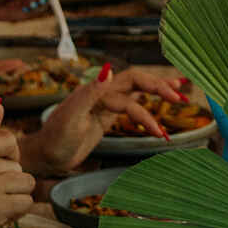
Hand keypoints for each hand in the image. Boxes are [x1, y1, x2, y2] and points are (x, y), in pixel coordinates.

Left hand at [23, 67, 187, 175]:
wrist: (46, 156)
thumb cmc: (55, 138)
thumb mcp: (72, 116)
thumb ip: (90, 92)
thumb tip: (108, 70)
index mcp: (97, 89)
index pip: (132, 81)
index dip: (153, 87)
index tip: (171, 98)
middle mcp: (103, 93)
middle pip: (138, 83)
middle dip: (160, 88)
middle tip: (181, 97)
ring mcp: (105, 106)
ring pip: (137, 95)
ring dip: (157, 95)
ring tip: (180, 96)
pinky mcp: (106, 118)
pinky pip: (131, 110)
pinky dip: (147, 114)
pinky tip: (158, 120)